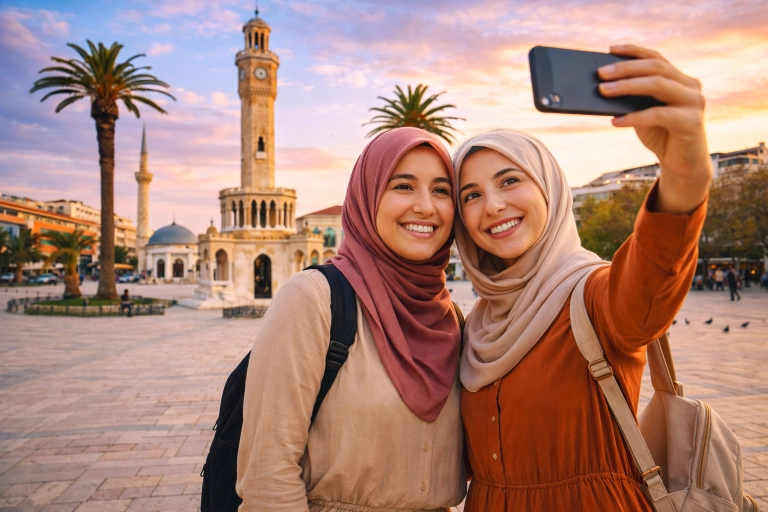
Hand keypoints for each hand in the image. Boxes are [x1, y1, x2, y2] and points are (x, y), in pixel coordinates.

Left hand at [597, 45, 711, 214]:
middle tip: (601, 74)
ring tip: (603, 91)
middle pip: (656, 68)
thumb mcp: (643, 114)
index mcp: (680, 79)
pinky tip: (616, 120)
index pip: (656, 58)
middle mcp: (690, 86)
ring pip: (659, 85)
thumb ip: (632, 100)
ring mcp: (694, 103)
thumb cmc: (660, 135)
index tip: (610, 49)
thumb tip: (603, 88)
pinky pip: (659, 114)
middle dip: (626, 69)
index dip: (633, 51)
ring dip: (628, 86)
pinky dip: (635, 116)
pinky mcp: (692, 122)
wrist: (682, 164)